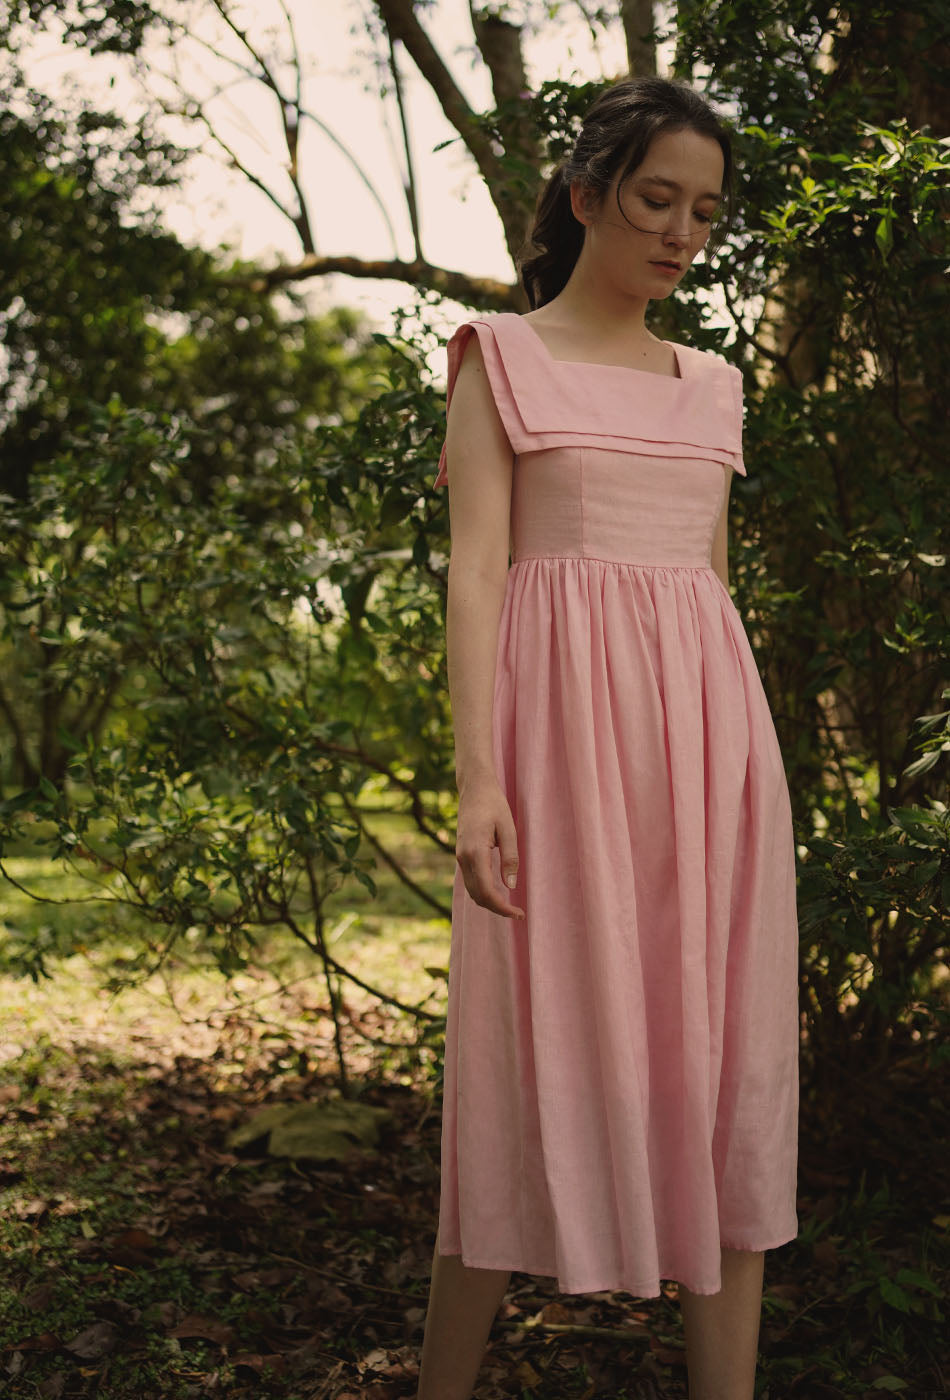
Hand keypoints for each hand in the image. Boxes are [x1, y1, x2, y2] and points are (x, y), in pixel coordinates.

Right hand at [455, 778, 524, 919]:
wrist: (474, 788)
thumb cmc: (494, 805)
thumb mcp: (508, 829)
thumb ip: (510, 858)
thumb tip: (511, 886)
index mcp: (475, 852)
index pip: (487, 891)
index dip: (502, 907)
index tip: (519, 913)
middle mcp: (464, 857)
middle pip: (478, 896)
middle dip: (497, 909)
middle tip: (518, 913)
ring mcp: (460, 857)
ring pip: (472, 891)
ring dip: (489, 902)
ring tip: (510, 905)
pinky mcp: (462, 855)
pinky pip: (471, 881)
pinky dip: (483, 892)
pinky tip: (498, 892)